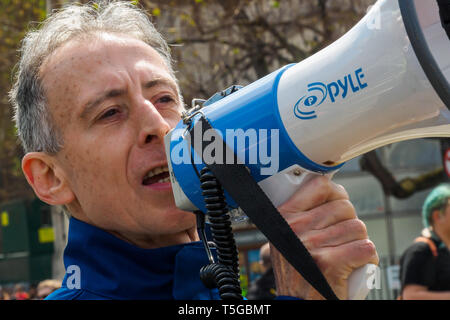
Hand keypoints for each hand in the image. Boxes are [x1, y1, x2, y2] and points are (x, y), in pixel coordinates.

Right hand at [270, 175, 378, 299]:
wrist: (297, 304)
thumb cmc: (298, 271)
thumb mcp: (288, 237)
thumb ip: (304, 214)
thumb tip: (334, 189)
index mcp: (284, 216)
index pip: (321, 186)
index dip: (337, 195)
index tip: (338, 208)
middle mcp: (295, 228)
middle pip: (345, 207)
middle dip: (350, 224)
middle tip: (341, 241)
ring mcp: (311, 245)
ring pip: (358, 228)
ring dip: (359, 243)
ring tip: (346, 256)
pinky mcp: (330, 263)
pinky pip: (366, 248)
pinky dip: (369, 259)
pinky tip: (355, 266)